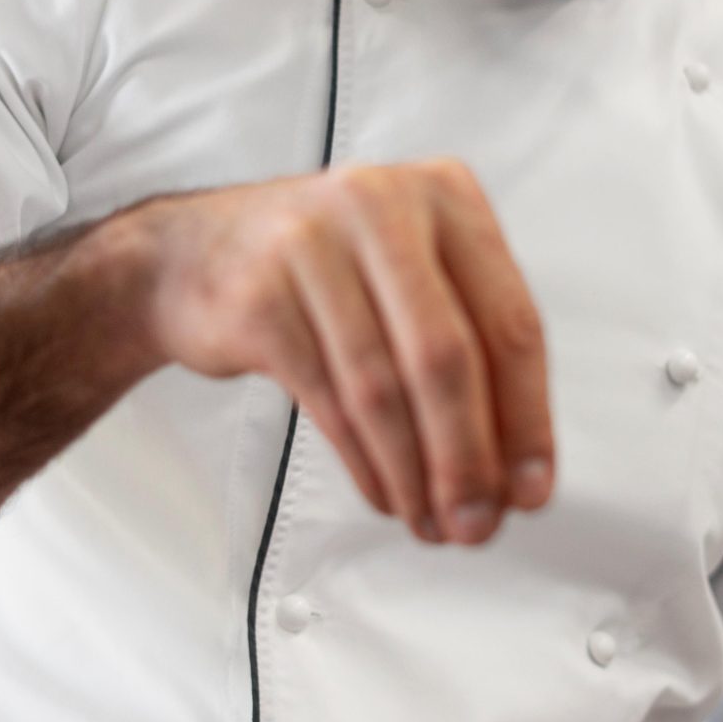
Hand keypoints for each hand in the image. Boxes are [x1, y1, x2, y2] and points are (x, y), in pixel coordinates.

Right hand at [113, 160, 552, 545]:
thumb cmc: (324, 272)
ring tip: (431, 523)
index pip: (510, 322)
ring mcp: (314, 246)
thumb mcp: (409, 277)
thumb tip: (515, 474)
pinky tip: (386, 494)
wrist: (189, 255)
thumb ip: (471, 350)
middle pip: (448, 357)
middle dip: (470, 458)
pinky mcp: (260, 296)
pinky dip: (366, 463)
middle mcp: (383, 205)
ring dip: (415, 474)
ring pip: (383, 388)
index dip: (529, 419)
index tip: (532, 490)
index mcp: (446, 195)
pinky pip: (328, 400)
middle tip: (479, 526)